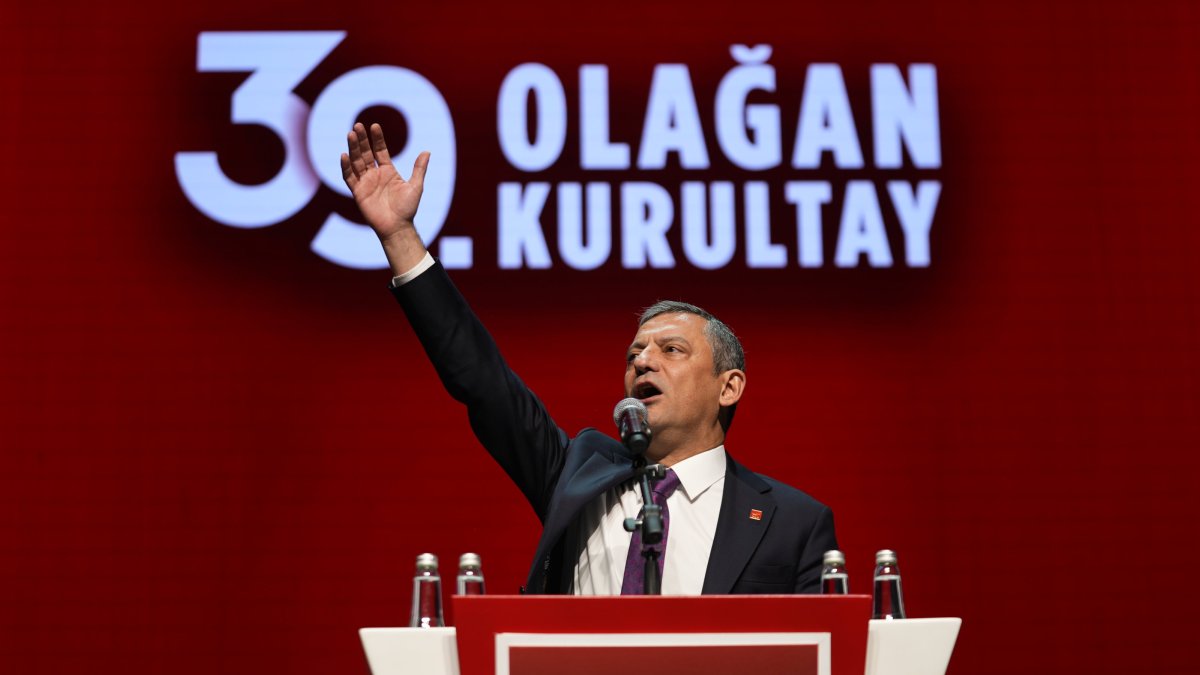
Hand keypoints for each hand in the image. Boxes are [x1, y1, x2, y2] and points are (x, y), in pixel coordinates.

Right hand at [340, 123, 429, 244]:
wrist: (397, 227)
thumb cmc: (408, 208)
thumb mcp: (416, 186)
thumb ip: (419, 169)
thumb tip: (427, 151)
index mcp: (388, 171)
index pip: (380, 150)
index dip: (377, 139)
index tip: (374, 126)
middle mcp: (375, 174)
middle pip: (366, 153)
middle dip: (362, 140)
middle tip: (358, 125)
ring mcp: (365, 182)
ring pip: (356, 161)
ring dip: (353, 148)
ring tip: (350, 134)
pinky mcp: (358, 192)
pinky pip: (349, 177)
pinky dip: (346, 167)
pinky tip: (344, 155)